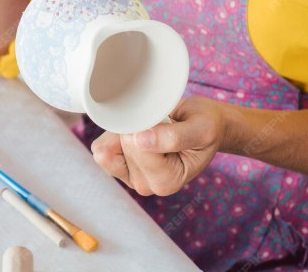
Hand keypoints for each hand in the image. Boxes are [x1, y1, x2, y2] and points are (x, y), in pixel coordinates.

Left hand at [90, 97, 226, 195]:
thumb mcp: (200, 128)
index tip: (168, 124)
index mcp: (167, 182)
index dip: (147, 125)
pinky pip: (102, 147)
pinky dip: (115, 134)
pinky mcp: (119, 168)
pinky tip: (137, 134)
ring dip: (124, 131)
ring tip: (151, 131)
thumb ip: (174, 137)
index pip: (138, 145)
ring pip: (107, 147)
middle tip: (161, 126)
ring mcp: (131, 178)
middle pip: (122, 145)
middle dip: (137, 127)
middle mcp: (146, 185)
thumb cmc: (205, 126)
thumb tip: (140, 140)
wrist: (205, 127)